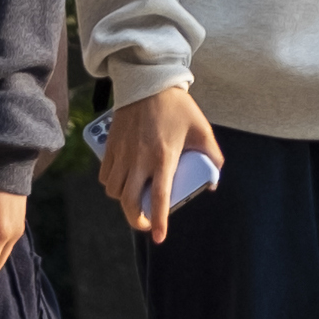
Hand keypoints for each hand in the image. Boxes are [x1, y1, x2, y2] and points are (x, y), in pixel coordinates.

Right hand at [98, 86, 218, 240]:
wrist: (147, 81)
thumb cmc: (177, 106)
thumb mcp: (202, 129)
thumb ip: (212, 154)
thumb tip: (214, 179)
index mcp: (163, 157)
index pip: (158, 198)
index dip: (159, 221)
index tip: (159, 237)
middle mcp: (139, 159)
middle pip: (129, 202)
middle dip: (136, 220)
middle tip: (146, 223)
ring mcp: (122, 153)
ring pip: (114, 190)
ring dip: (123, 201)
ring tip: (135, 199)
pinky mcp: (110, 146)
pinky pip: (105, 176)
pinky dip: (112, 185)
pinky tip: (123, 182)